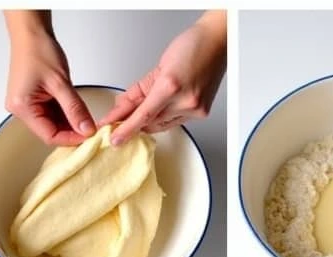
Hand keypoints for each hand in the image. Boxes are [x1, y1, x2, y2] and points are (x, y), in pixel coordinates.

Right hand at [4, 10, 94, 146]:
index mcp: (22, 107)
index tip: (89, 136)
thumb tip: (86, 128)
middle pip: (49, 130)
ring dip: (69, 121)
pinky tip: (76, 110)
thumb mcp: (61, 82)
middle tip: (91, 128)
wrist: (31, 34)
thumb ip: (74, 108)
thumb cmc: (39, 51)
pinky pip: (50, 112)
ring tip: (86, 117)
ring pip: (52, 122)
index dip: (71, 138)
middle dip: (71, 130)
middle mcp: (20, 109)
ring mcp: (26, 104)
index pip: (49, 135)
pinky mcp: (32, 99)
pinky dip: (65, 112)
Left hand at [101, 10, 225, 143]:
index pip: (143, 115)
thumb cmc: (192, 47)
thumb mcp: (158, 67)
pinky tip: (164, 106)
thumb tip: (121, 109)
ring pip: (161, 125)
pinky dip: (164, 117)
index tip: (115, 139)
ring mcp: (195, 109)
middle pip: (151, 122)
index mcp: (170, 86)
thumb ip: (138, 91)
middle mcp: (185, 101)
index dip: (126, 129)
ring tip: (150, 102)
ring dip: (150, 119)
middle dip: (134, 121)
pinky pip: (174, 122)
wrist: (218, 42)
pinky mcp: (201, 113)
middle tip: (121, 118)